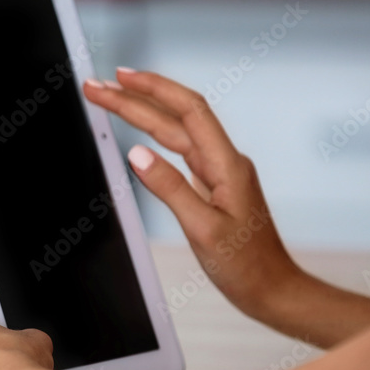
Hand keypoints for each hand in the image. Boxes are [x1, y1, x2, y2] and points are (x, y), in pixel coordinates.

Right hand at [83, 69, 302, 321]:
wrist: (272, 289)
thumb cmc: (246, 266)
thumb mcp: (203, 229)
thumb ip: (169, 188)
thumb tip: (137, 154)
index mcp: (227, 165)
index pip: (187, 110)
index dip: (153, 89)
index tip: (119, 79)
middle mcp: (224, 162)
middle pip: (175, 116)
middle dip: (135, 98)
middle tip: (97, 86)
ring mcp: (218, 174)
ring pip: (175, 133)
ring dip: (142, 114)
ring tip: (111, 99)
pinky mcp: (212, 187)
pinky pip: (179, 152)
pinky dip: (155, 138)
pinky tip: (141, 135)